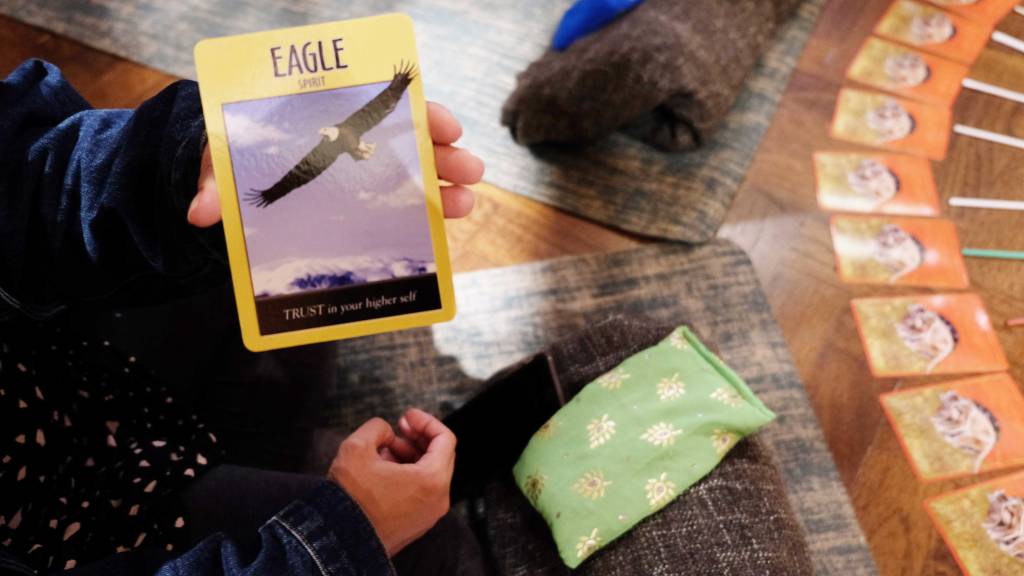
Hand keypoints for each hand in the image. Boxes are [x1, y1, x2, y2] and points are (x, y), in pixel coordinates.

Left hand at [189, 102, 482, 226]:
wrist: (228, 171)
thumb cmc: (229, 154)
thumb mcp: (218, 160)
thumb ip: (214, 180)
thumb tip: (201, 215)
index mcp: (330, 120)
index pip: (387, 109)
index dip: (423, 114)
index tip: (446, 126)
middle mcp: (355, 142)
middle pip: (413, 143)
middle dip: (446, 155)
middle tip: (469, 168)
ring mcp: (364, 174)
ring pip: (417, 176)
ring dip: (447, 187)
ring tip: (469, 201)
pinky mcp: (364, 203)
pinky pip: (404, 205)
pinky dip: (428, 214)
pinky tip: (448, 224)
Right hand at [327, 408, 455, 556]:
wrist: (338, 540)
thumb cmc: (350, 498)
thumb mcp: (357, 447)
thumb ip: (378, 427)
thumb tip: (387, 433)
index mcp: (432, 480)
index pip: (445, 439)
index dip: (425, 421)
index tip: (406, 416)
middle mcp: (438, 500)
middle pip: (440, 456)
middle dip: (417, 438)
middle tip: (397, 429)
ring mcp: (428, 515)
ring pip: (429, 475)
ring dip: (409, 457)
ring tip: (383, 451)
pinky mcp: (416, 525)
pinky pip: (420, 493)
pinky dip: (407, 476)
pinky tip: (382, 471)